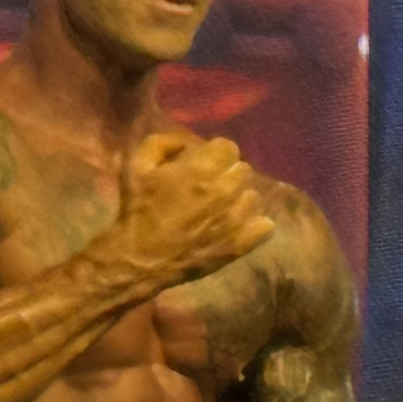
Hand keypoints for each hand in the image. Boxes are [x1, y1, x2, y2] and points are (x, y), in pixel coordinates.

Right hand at [116, 131, 274, 289]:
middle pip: (243, 170)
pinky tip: (238, 227)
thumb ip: (163, 143)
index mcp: (202, 169)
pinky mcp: (241, 244)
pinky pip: (265, 226)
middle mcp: (226, 190)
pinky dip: (255, 225)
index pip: (228, 147)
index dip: (214, 154)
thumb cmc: (138, 210)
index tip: (203, 164)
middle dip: (227, 174)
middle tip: (209, 187)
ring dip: (239, 199)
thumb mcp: (137, 166)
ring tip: (221, 209)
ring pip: (253, 197)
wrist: (141, 260)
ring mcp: (237, 219)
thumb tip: (185, 141)